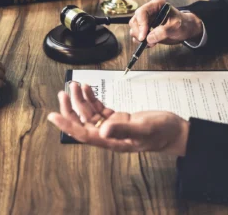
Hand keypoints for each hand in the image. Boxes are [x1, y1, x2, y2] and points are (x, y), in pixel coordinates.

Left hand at [48, 82, 189, 155]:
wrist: (174, 130)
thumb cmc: (161, 132)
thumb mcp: (144, 129)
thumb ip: (123, 130)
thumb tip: (102, 130)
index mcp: (112, 141)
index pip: (83, 134)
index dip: (67, 125)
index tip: (53, 115)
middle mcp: (109, 135)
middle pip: (83, 122)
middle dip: (71, 108)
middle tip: (63, 93)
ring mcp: (113, 126)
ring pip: (90, 113)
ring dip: (81, 100)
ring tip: (75, 86)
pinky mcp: (119, 119)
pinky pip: (101, 109)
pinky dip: (93, 98)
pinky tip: (88, 89)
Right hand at [129, 0, 202, 46]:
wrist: (185, 30)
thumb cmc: (183, 24)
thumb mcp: (176, 27)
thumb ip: (163, 32)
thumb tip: (148, 38)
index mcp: (156, 5)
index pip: (141, 12)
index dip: (141, 25)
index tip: (143, 37)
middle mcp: (148, 11)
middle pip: (134, 21)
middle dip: (139, 33)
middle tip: (147, 41)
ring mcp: (145, 20)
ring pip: (134, 29)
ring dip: (140, 38)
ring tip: (152, 43)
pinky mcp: (144, 29)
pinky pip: (137, 36)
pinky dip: (141, 42)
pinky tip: (151, 43)